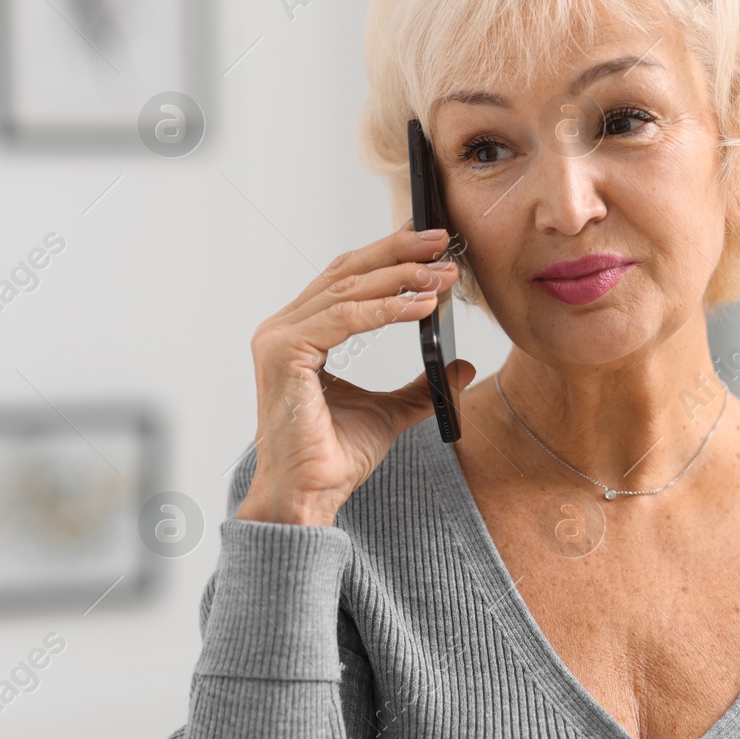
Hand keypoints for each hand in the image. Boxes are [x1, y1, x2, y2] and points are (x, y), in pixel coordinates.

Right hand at [235, 220, 476, 525]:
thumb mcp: (390, 412)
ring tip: (442, 276)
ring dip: (401, 278)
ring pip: (348, 290)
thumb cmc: (333, 457)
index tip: (430, 242)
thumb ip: (421, 385)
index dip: (388, 254)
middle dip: (397, 251)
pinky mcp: (285, 354)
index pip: (345, 279)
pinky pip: (344, 318)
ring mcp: (279, 339)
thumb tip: (460, 364)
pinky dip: (386, 309)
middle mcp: (282, 329)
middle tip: (441, 241)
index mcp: (299, 334)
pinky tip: (420, 307)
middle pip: (346, 272)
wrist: (308, 497)